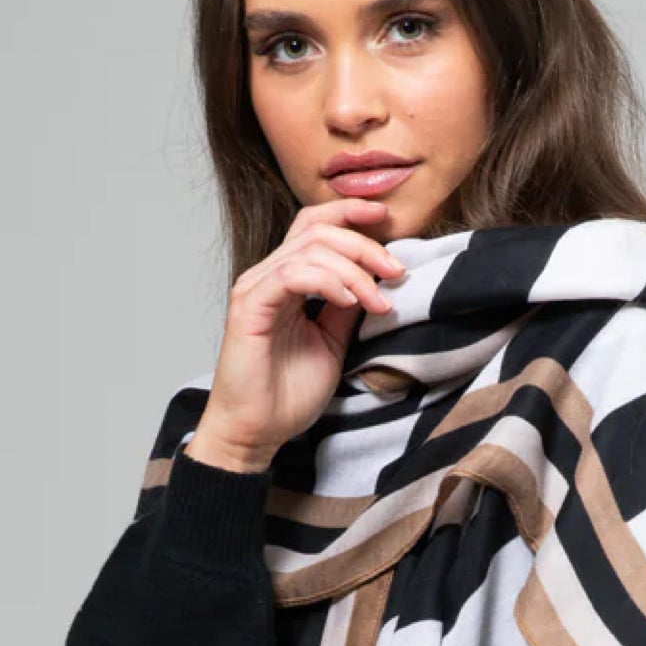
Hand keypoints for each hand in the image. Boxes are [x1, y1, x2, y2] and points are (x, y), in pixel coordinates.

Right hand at [190, 197, 408, 469]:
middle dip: (364, 244)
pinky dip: (327, 282)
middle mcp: (268, 276)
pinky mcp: (249, 308)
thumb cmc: (287, 393)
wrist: (256, 432)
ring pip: (309, 250)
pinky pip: (291, 276)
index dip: (349, 213)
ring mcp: (256, 289)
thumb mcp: (333, 341)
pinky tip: (350, 301)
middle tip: (396, 271)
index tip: (387, 218)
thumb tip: (378, 277)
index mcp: (286, 279)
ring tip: (379, 301)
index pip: (315, 225)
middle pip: (317, 230)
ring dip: (354, 270)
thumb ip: (348, 307)